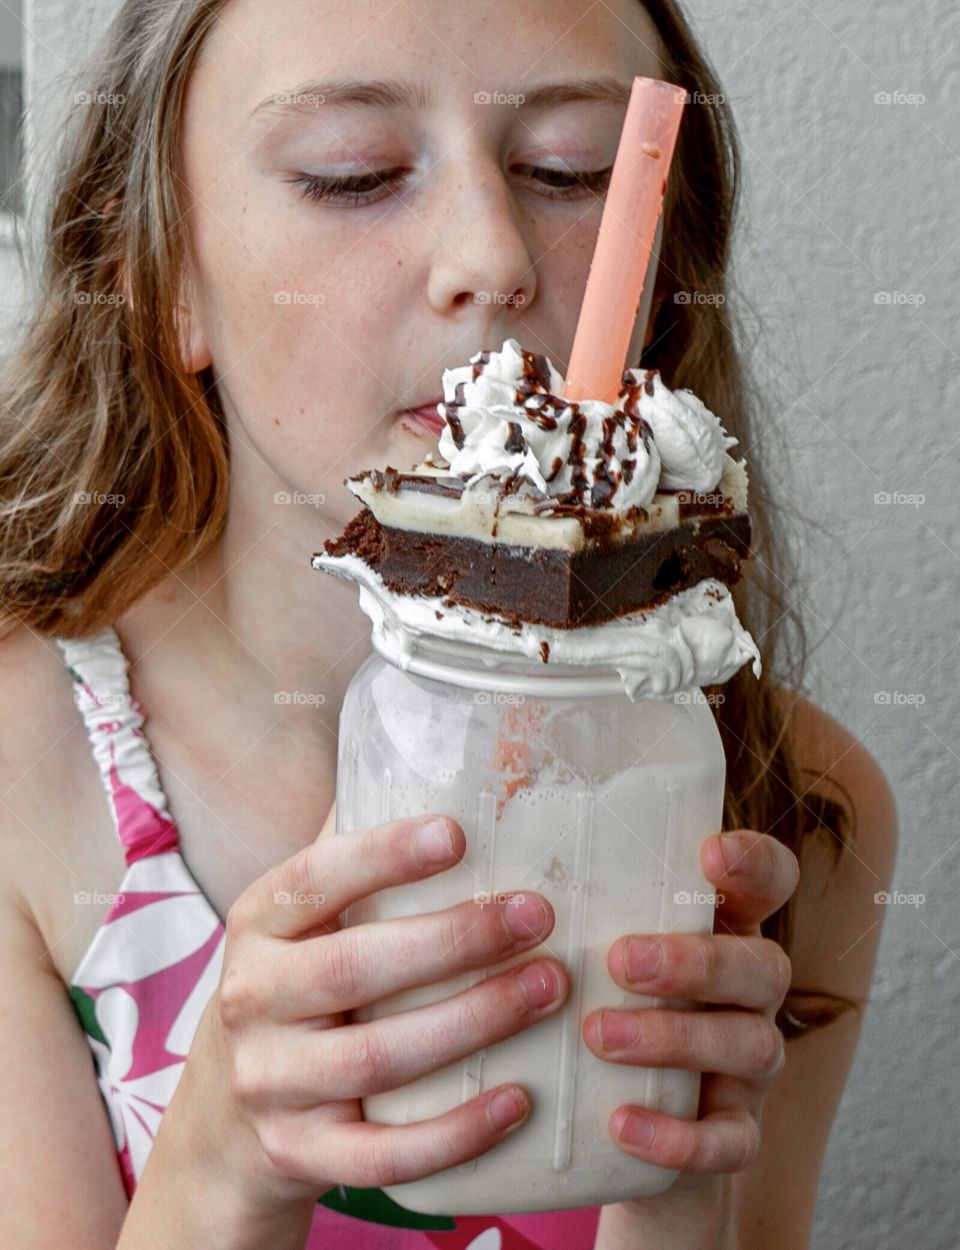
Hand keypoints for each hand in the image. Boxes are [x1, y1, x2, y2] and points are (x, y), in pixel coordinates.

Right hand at [160, 810, 568, 1227]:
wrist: (226, 1117)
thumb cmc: (295, 987)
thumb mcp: (301, 920)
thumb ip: (354, 855)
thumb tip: (446, 762)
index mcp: (258, 924)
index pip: (313, 879)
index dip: (382, 856)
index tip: (458, 833)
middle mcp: (251, 999)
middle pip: (354, 970)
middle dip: (455, 941)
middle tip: (538, 916)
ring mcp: (270, 1084)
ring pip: (376, 1061)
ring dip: (472, 1024)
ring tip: (550, 989)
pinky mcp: (297, 1156)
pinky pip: (380, 1157)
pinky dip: (454, 1133)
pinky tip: (518, 1101)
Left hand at [585, 828, 799, 1236]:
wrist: (611, 1117)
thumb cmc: (591, 990)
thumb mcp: (587, 934)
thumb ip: (567, 886)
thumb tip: (482, 804)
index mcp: (724, 926)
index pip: (769, 880)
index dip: (754, 862)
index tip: (711, 853)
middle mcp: (749, 991)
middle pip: (762, 966)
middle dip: (694, 962)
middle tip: (619, 961)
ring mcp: (749, 1064)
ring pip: (750, 1045)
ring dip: (674, 1038)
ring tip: (597, 1034)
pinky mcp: (734, 1132)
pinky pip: (730, 1142)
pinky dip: (678, 1136)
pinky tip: (619, 1122)